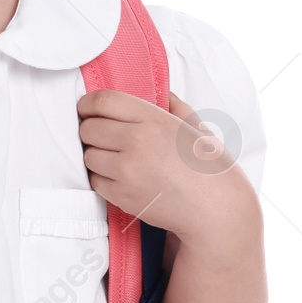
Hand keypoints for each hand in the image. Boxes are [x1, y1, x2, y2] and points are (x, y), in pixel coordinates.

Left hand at [77, 89, 248, 242]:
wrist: (215, 209)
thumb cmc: (209, 168)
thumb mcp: (195, 127)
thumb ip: (174, 106)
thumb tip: (161, 93)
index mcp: (154, 119)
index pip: (103, 101)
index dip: (88, 104)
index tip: (86, 109)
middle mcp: (137, 141)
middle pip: (88, 128)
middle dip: (91, 131)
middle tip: (102, 136)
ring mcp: (127, 170)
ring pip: (88, 155)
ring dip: (97, 156)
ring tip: (115, 159)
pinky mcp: (122, 195)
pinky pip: (95, 181)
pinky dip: (103, 179)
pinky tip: (121, 178)